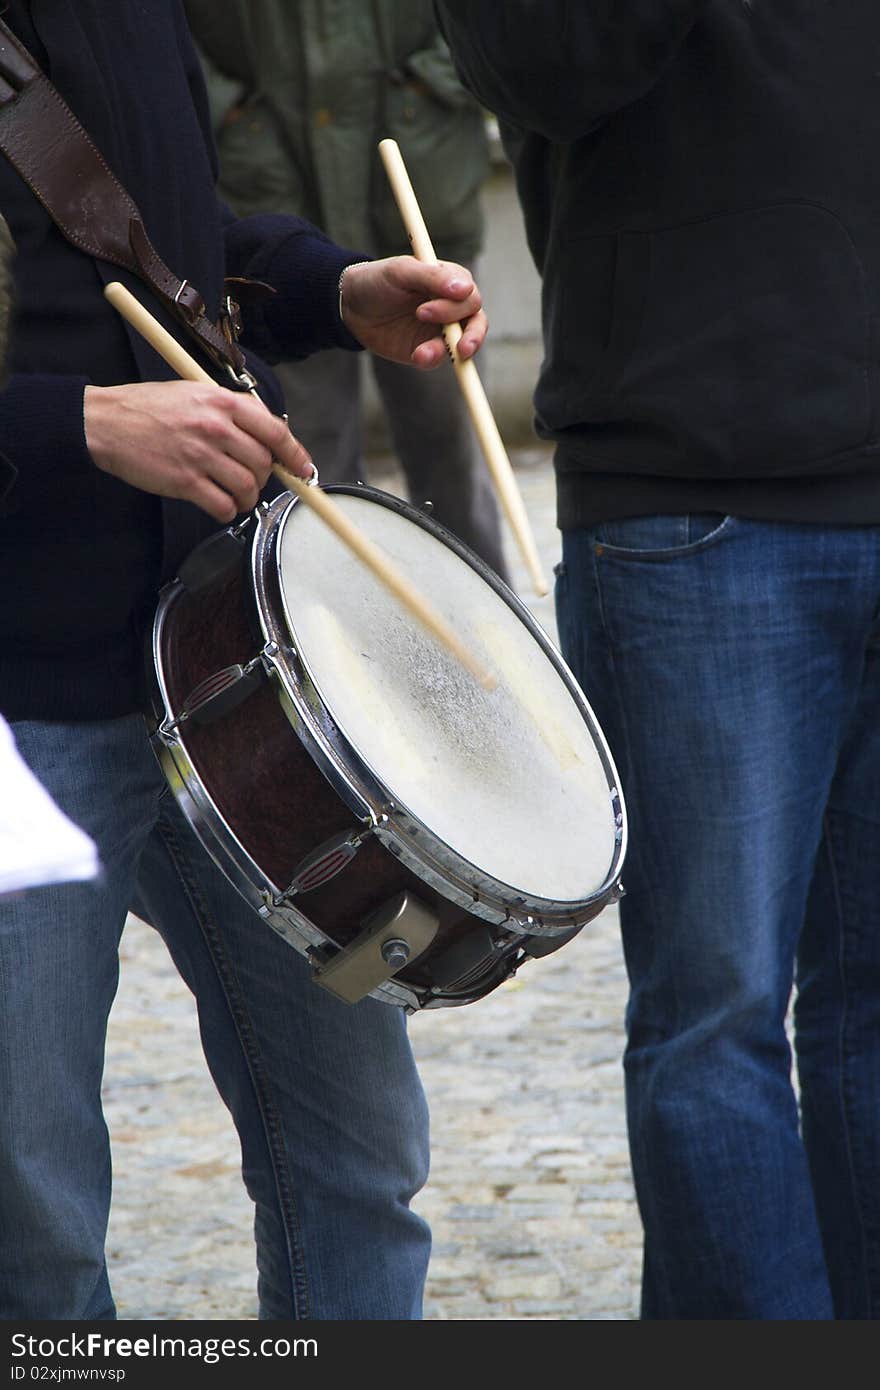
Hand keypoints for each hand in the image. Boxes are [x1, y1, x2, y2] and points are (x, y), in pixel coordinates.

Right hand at [84, 380, 312, 523]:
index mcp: (222, 403)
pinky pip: (223, 506)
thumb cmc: (150, 408)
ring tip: (235, 495)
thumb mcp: (195, 392)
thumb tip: (268, 433)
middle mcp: (215, 428)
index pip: (275, 431)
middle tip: (250, 478)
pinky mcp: (185, 482)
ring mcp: (200, 456)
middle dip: (263, 477)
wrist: (107, 423)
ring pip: (247, 488)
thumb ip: (232, 410)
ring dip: (247, 498)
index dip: (296, 454)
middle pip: (263, 463)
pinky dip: (227, 511)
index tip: (304, 469)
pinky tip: (219, 505)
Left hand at [339, 256, 486, 367]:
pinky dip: (431, 359)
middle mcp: (452, 307)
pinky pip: (439, 359)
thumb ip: (432, 278)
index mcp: (451, 282)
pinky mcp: (428, 350)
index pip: (471, 296)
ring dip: (449, 351)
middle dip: (466, 332)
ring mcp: (442, 330)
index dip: (457, 305)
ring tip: (423, 354)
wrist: (351, 306)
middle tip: (440, 332)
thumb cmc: (378, 280)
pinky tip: (417, 357)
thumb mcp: (401, 272)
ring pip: (464, 345)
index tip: (427, 308)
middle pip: (476, 322)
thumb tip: (465, 290)